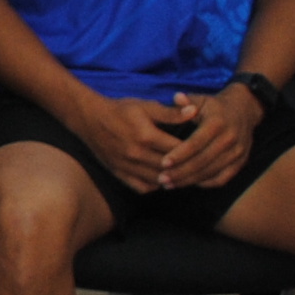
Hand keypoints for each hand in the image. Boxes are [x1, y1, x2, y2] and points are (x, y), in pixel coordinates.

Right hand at [69, 91, 194, 189]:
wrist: (89, 118)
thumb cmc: (120, 110)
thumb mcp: (146, 106)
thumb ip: (171, 113)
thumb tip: (195, 111)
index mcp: (146, 136)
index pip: (179, 150)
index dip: (195, 151)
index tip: (204, 150)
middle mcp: (137, 154)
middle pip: (171, 168)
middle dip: (188, 168)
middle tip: (201, 167)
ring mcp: (127, 166)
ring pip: (158, 180)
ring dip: (174, 180)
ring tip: (186, 175)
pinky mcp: (119, 173)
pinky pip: (142, 187)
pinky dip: (156, 186)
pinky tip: (163, 179)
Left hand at [152, 83, 262, 191]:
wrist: (245, 109)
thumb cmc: (214, 105)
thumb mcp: (201, 99)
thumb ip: (186, 102)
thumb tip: (176, 97)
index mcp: (217, 123)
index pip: (196, 142)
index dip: (180, 154)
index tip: (163, 163)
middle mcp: (230, 138)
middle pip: (203, 161)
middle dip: (181, 172)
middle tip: (162, 179)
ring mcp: (238, 152)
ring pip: (211, 172)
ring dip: (189, 181)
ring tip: (170, 184)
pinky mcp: (241, 161)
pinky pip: (223, 178)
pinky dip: (205, 183)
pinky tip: (188, 184)